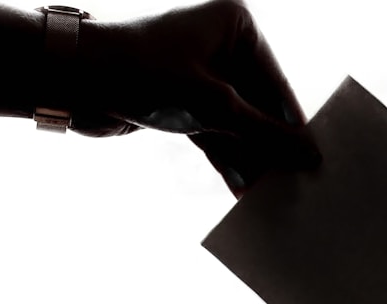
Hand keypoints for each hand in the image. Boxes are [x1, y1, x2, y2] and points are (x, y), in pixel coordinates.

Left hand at [75, 0, 318, 196]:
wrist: (70, 79)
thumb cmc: (142, 72)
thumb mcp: (214, 107)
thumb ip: (265, 134)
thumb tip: (309, 156)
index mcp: (235, 25)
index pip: (277, 82)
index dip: (294, 126)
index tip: (315, 161)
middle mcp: (219, 45)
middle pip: (259, 105)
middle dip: (272, 147)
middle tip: (296, 184)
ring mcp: (199, 75)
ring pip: (237, 124)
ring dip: (251, 158)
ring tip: (272, 194)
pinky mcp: (181, 102)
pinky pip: (215, 134)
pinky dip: (226, 159)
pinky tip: (243, 189)